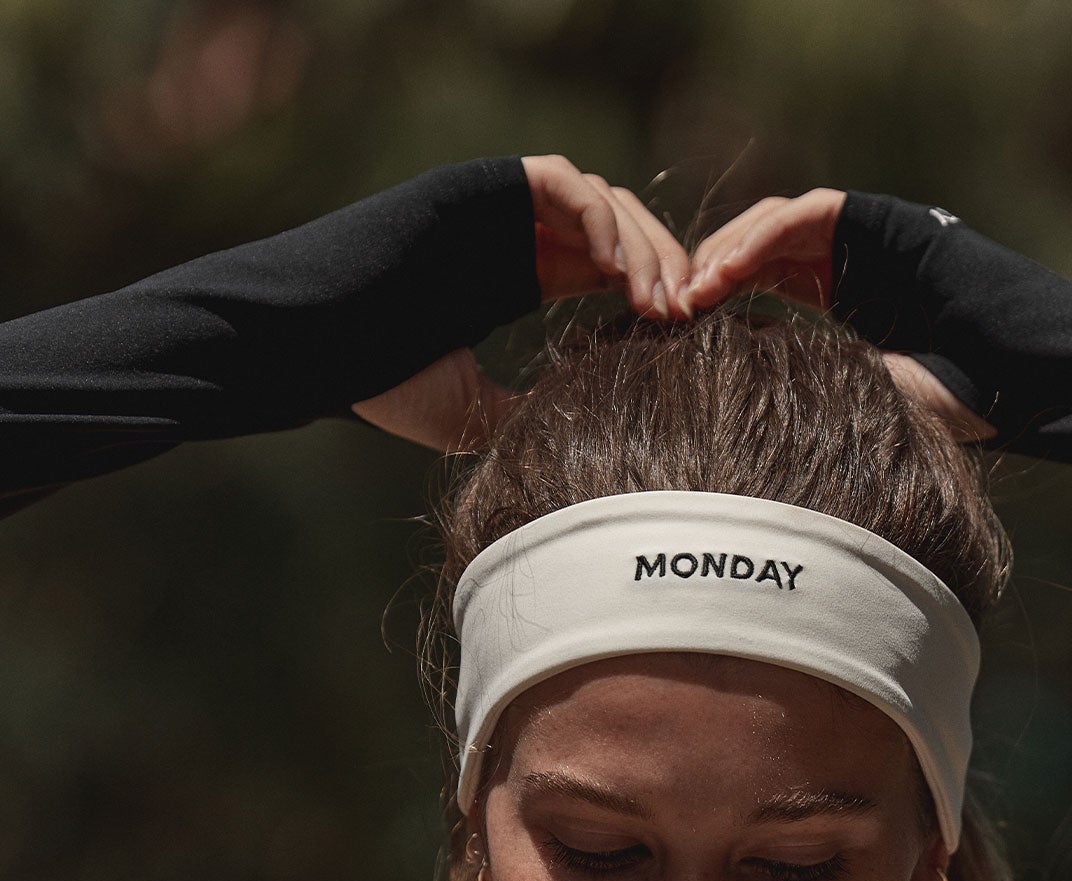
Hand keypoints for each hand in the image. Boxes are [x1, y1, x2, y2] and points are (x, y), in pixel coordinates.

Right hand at [352, 154, 693, 455]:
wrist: (319, 347)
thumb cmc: (381, 381)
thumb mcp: (475, 412)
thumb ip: (529, 413)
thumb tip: (581, 441)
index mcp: (518, 278)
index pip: (607, 269)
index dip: (650, 294)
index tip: (680, 337)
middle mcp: (515, 237)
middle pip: (616, 229)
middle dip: (661, 265)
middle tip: (684, 314)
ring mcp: (499, 208)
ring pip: (599, 199)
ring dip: (639, 242)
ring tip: (656, 298)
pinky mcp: (481, 186)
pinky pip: (558, 179)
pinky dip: (596, 214)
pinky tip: (613, 267)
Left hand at [682, 187, 995, 443]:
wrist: (1012, 372)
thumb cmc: (950, 402)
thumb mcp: (862, 401)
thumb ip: (815, 385)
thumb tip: (746, 393)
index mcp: (841, 297)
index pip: (764, 283)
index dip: (722, 303)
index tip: (681, 335)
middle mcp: (844, 260)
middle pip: (758, 251)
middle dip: (712, 275)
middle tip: (672, 311)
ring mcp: (858, 236)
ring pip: (772, 226)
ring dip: (728, 254)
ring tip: (694, 292)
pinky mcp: (872, 219)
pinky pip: (806, 215)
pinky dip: (764, 237)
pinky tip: (731, 270)